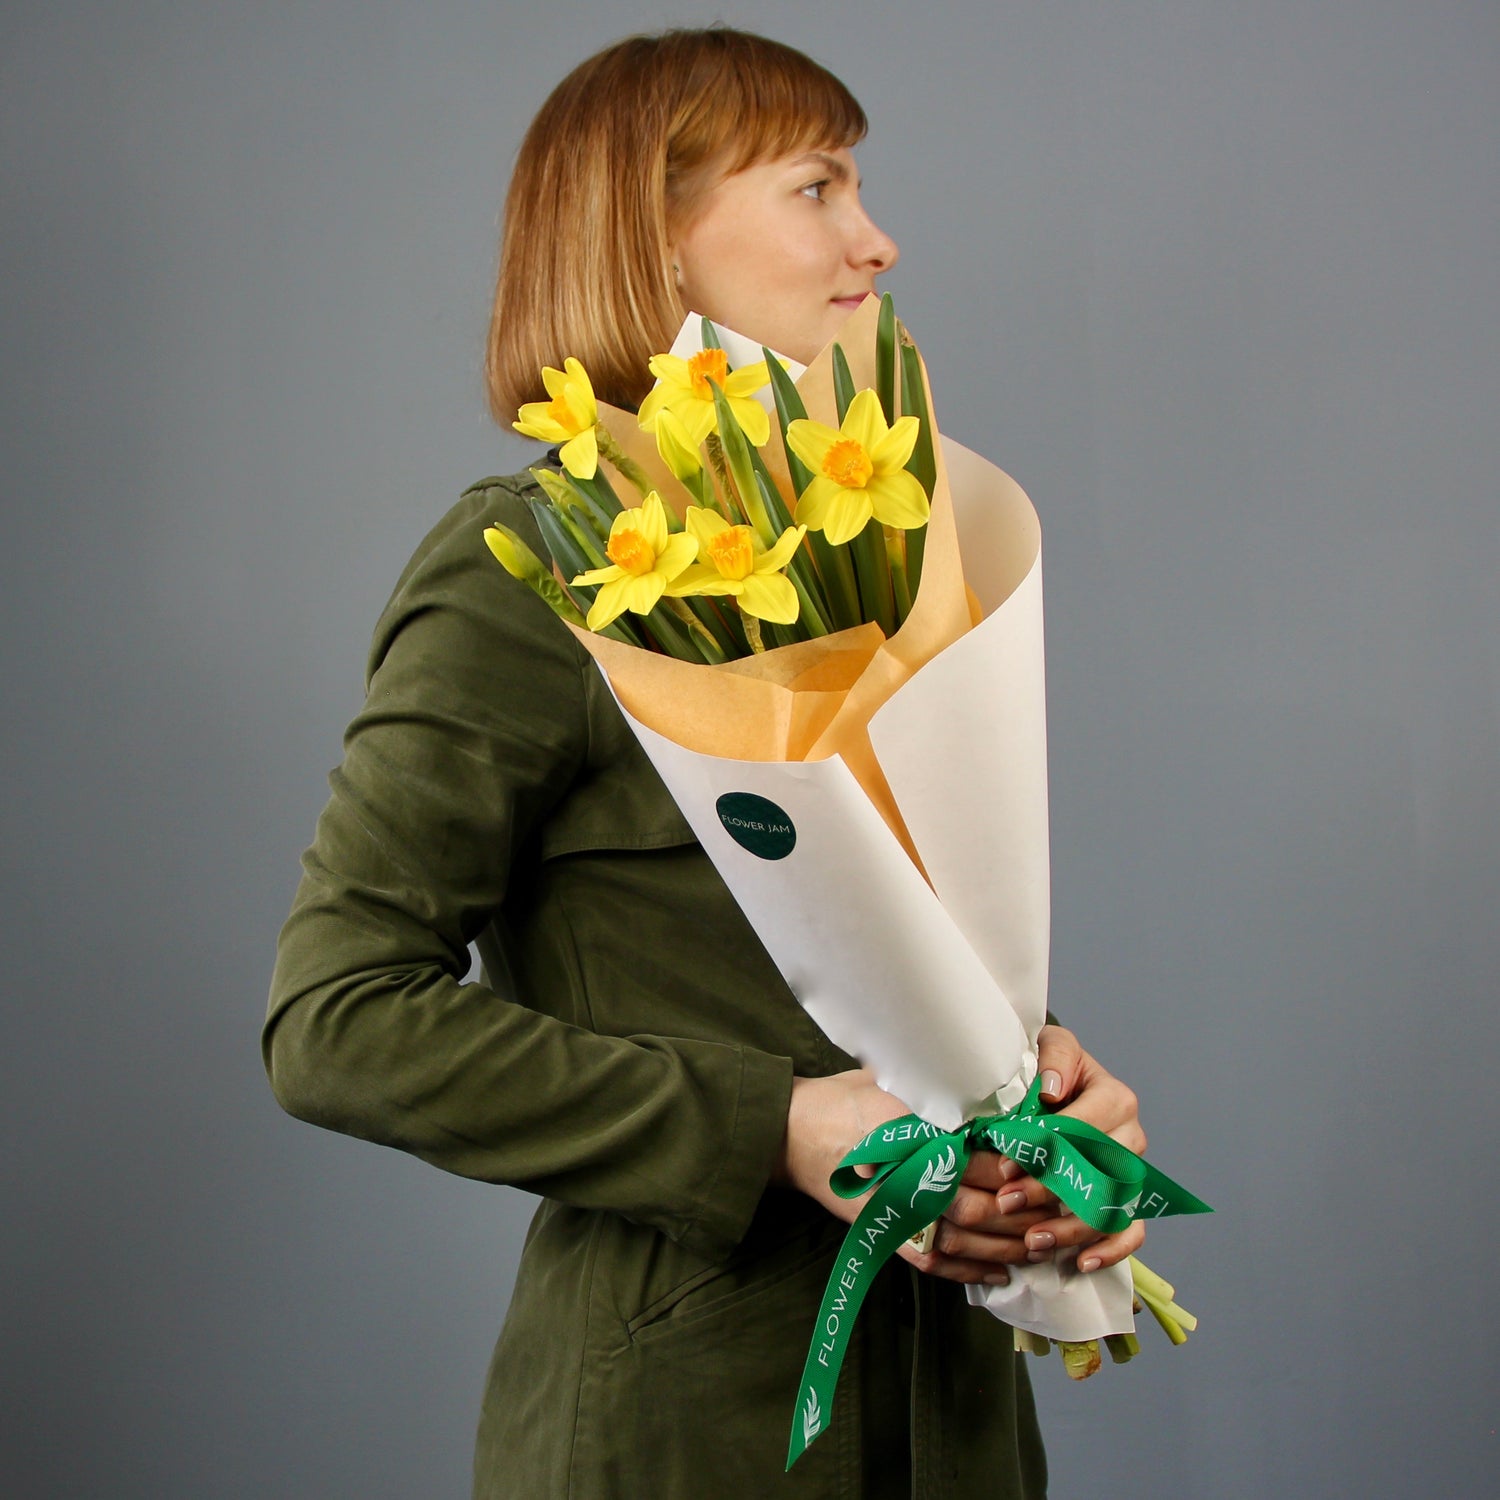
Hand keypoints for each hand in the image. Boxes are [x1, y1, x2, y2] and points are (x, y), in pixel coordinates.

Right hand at [776, 1070, 1034, 1286]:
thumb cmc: (847, 1099)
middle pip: (981, 1204)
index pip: (982, 1158)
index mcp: (917, 1134)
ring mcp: (897, 1211)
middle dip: (1024, 1210)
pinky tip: (999, 1272)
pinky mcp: (886, 1233)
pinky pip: (936, 1261)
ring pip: (965, 1239)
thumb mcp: (897, 1082)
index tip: (1052, 1164)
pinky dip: (969, 1271)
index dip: (1021, 1166)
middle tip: (1061, 1209)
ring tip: (1043, 1242)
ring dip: (1007, 1246)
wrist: (794, 1132)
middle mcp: (910, 1176)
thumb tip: (999, 1088)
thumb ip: (945, 1090)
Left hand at [980, 1024, 1148, 1272]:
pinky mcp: (1128, 1201)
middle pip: (1098, 1173)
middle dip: (1049, 1192)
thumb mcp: (1050, 1047)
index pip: (1085, 1128)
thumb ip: (1054, 1058)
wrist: (1057, 1085)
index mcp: (1115, 1098)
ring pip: (1112, 1208)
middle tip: (1007, 1203)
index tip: (1005, 1165)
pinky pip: (1132, 1232)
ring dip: (1071, 1228)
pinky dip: (1111, 1250)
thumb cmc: (1050, 1068)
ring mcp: (1132, 1173)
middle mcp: (1130, 1138)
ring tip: (1031, 1240)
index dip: (1046, 1149)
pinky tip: (1080, 1262)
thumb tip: (1050, 1089)